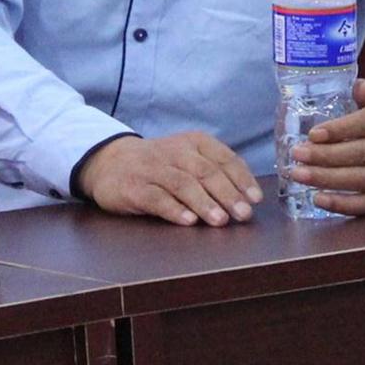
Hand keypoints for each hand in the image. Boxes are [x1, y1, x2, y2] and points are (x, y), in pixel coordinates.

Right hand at [76, 132, 261, 227]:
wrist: (109, 161)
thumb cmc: (160, 165)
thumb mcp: (188, 158)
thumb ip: (214, 173)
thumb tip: (247, 199)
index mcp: (194, 143)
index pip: (224, 158)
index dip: (242, 179)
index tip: (256, 199)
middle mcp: (175, 152)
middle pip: (206, 172)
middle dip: (228, 194)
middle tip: (243, 214)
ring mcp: (153, 168)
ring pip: (183, 184)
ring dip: (204, 202)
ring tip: (220, 220)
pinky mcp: (133, 186)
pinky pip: (156, 197)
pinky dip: (173, 209)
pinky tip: (187, 221)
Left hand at [285, 79, 364, 215]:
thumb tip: (360, 88)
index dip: (340, 130)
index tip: (313, 134)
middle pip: (363, 154)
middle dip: (326, 156)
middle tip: (297, 154)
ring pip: (363, 180)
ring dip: (328, 180)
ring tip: (299, 175)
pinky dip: (343, 205)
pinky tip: (318, 199)